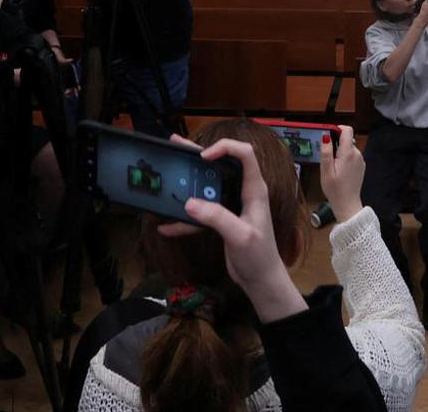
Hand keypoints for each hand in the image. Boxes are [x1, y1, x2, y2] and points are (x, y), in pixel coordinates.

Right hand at [156, 135, 308, 321]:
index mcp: (254, 190)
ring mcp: (232, 206)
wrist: (260, 280)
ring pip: (209, 187)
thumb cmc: (259, 257)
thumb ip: (217, 218)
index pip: (244, 155)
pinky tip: (167, 225)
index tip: (203, 157)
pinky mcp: (222, 221)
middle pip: (222, 165)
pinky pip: (201, 213)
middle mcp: (243, 193)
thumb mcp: (240, 236)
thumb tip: (189, 203)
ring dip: (189, 180)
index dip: (225, 148)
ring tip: (170, 170)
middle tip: (176, 145)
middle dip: (200, 154)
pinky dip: (185, 219)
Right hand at [320, 126, 365, 223]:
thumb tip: (326, 136)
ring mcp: (360, 160)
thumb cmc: (335, 189)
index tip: (328, 135)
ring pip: (349, 147)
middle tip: (327, 157)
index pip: (347, 130)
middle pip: (347, 139)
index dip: (337, 129)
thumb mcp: (326, 170)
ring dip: (340, 152)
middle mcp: (357, 154)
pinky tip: (339, 170)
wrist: (347, 204)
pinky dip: (345, 158)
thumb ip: (326, 152)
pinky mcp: (361, 166)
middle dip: (336, 143)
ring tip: (333, 167)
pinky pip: (352, 155)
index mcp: (348, 154)